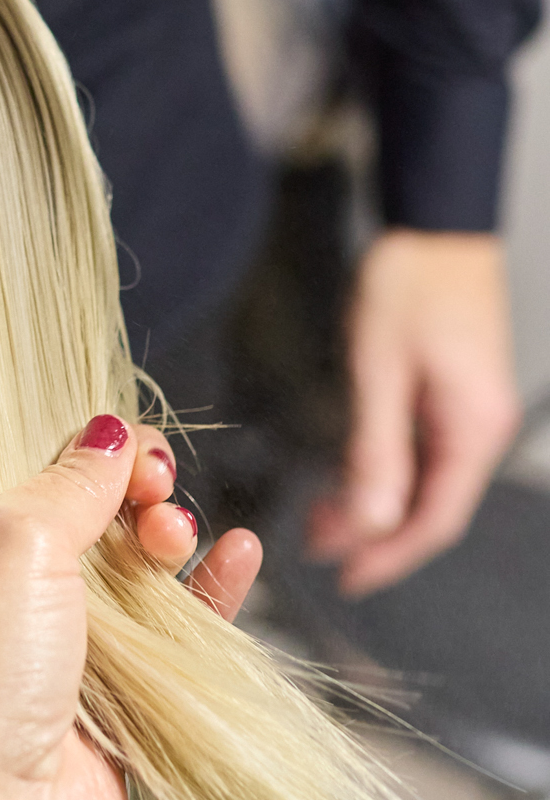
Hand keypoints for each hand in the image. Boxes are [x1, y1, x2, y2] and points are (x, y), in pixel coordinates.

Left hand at [0, 420, 260, 799]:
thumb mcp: (12, 540)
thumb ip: (68, 478)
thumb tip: (107, 432)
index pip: (5, 455)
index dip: (68, 440)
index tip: (120, 445)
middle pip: (73, 508)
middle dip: (128, 490)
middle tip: (156, 493)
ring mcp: (38, 648)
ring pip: (121, 569)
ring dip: (163, 540)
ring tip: (178, 538)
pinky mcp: (95, 703)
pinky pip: (161, 635)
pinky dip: (201, 595)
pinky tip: (236, 558)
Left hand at [307, 230, 517, 595]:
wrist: (435, 220)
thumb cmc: (410, 282)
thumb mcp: (380, 370)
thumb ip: (375, 450)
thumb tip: (371, 522)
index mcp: (472, 429)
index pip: (434, 519)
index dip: (390, 557)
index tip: (347, 580)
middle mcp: (480, 427)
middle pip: (431, 506)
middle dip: (375, 535)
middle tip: (318, 548)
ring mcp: (471, 411)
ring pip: (425, 480)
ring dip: (377, 504)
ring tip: (322, 517)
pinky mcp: (456, 393)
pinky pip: (426, 452)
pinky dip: (387, 471)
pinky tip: (351, 475)